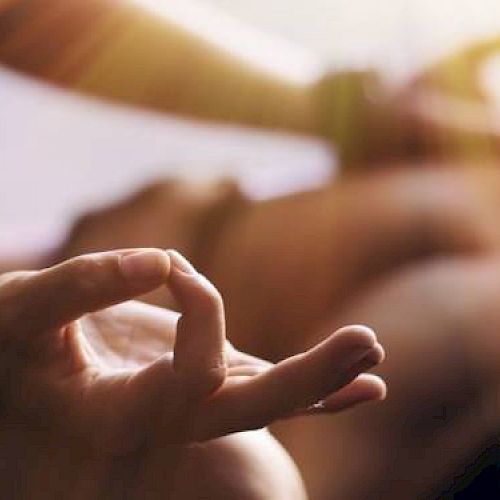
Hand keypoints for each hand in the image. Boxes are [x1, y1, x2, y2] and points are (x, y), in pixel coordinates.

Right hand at [0, 249, 384, 498]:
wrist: (16, 381)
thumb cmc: (7, 348)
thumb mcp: (24, 314)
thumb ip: (80, 288)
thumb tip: (157, 260)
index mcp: (124, 416)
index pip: (188, 375)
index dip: (200, 305)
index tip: (170, 261)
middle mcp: (168, 418)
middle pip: (252, 407)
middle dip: (312, 378)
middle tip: (369, 343)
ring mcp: (193, 398)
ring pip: (269, 398)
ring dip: (327, 377)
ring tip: (376, 353)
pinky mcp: (204, 377)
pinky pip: (265, 389)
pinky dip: (318, 391)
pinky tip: (364, 386)